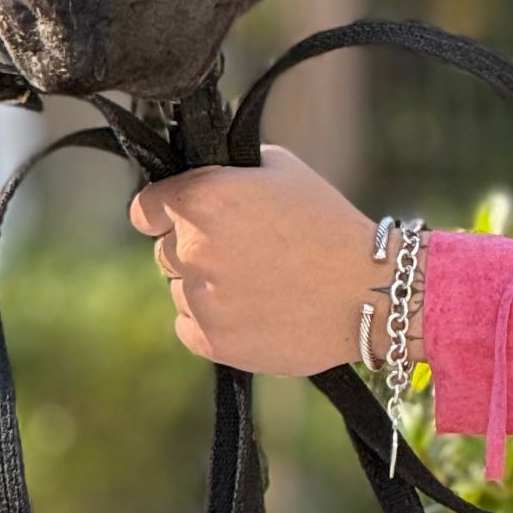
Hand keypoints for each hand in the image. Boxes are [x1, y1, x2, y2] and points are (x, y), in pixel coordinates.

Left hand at [130, 147, 382, 374]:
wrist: (369, 290)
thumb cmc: (328, 224)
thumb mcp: (282, 170)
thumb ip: (228, 172)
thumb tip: (199, 177)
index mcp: (203, 199)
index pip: (144, 209)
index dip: (163, 211)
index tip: (181, 218)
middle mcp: (193, 249)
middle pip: (165, 251)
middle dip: (196, 248)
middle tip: (245, 251)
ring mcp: (200, 299)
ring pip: (181, 291)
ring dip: (207, 286)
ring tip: (260, 282)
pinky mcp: (213, 342)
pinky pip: (189, 327)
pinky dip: (212, 321)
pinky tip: (254, 308)